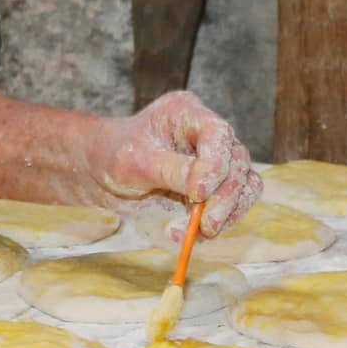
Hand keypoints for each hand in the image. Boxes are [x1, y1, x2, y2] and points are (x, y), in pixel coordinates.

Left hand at [83, 91, 259, 236]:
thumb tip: (202, 187)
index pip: (218, 133)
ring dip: (227, 213)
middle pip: (237, 162)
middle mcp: (206, 134)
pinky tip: (193, 234)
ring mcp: (214, 160)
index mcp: (186, 113)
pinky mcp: (214, 187)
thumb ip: (169, 169)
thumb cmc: (113, 155)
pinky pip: (233, 205)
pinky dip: (221, 222)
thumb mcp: (133, 161)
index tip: (198, 194)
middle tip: (205, 224)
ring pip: (244, 185)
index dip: (215, 165)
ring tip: (199, 232)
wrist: (102, 173)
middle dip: (225, 197)